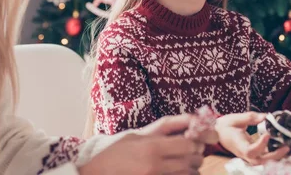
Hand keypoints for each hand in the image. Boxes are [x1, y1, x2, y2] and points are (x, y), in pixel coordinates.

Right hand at [79, 115, 205, 174]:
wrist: (95, 173)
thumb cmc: (114, 153)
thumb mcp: (137, 135)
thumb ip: (162, 129)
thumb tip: (190, 121)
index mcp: (151, 147)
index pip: (188, 144)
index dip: (195, 142)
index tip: (193, 140)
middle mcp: (155, 166)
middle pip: (191, 161)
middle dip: (195, 155)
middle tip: (192, 152)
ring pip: (188, 174)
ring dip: (191, 168)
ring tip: (185, 162)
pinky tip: (177, 172)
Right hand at [215, 112, 289, 165]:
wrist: (218, 133)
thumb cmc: (226, 126)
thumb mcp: (235, 118)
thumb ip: (250, 117)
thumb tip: (266, 116)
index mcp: (239, 145)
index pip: (250, 151)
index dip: (260, 145)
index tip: (268, 134)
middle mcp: (244, 153)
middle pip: (260, 160)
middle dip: (274, 156)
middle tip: (286, 146)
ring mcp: (248, 155)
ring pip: (263, 161)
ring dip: (276, 156)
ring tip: (287, 147)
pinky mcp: (252, 153)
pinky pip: (264, 157)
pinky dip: (274, 153)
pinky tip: (282, 146)